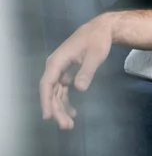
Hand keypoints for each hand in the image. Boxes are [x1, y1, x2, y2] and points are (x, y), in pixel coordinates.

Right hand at [40, 14, 113, 128]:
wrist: (101, 29)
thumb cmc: (97, 40)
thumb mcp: (95, 55)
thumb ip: (86, 72)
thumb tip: (79, 88)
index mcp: (57, 61)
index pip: (47, 84)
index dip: (46, 101)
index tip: (48, 116)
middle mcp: (55, 67)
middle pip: (51, 92)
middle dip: (57, 110)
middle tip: (67, 126)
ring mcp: (60, 70)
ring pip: (56, 93)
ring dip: (61, 108)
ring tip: (69, 124)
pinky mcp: (67, 72)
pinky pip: (63, 90)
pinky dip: (66, 101)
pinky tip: (73, 111)